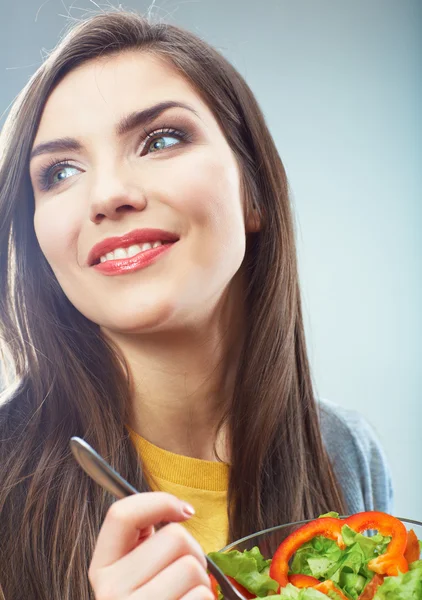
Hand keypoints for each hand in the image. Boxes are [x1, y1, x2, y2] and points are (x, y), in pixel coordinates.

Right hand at [89, 492, 212, 599]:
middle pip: (174, 537)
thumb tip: (181, 510)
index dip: (159, 502)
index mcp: (102, 568)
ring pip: (194, 567)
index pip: (121, 514)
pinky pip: (202, 596)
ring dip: (202, 582)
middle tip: (185, 574)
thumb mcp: (137, 572)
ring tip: (185, 597)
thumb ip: (145, 542)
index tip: (184, 511)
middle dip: (193, 551)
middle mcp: (111, 592)